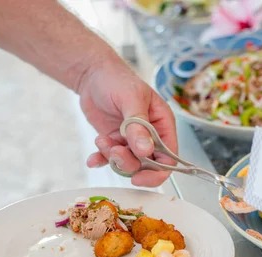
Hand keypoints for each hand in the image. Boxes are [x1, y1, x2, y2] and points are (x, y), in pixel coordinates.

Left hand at [78, 58, 177, 186]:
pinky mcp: (115, 142)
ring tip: (101, 140)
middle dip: (129, 163)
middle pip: (147, 165)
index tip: (138, 176)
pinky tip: (93, 159)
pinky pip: (110, 160)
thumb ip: (138, 126)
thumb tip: (145, 151)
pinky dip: (101, 160)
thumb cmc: (117, 80)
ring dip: (112, 157)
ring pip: (127, 163)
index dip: (157, 172)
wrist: (92, 75)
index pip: (169, 157)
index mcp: (162, 125)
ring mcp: (131, 140)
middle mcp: (150, 136)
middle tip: (114, 151)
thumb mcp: (131, 100)